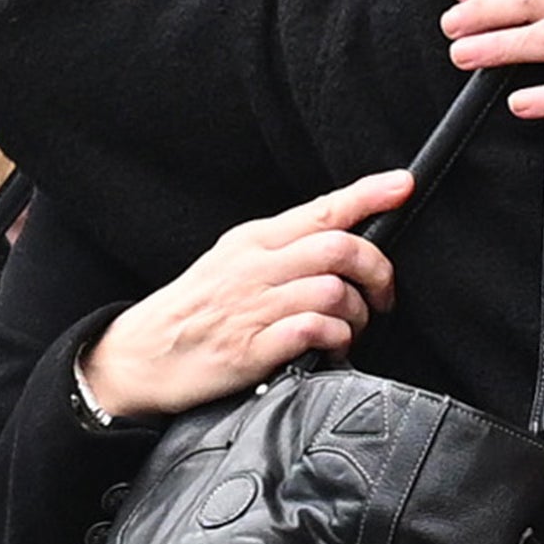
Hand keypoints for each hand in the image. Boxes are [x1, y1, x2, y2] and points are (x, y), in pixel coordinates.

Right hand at [79, 170, 410, 418]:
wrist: (141, 355)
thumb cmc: (195, 309)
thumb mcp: (233, 261)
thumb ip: (284, 250)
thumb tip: (342, 239)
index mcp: (254, 240)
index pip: (323, 209)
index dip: (370, 196)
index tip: (402, 187)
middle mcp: (255, 267)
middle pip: (340, 248)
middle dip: (378, 271)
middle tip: (383, 295)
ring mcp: (253, 307)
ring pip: (334, 292)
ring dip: (357, 315)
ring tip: (350, 330)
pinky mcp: (251, 349)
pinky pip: (313, 332)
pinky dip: (336, 340)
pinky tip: (332, 349)